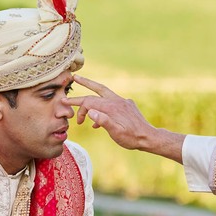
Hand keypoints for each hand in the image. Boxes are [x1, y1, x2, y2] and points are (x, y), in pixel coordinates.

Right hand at [64, 75, 184, 160]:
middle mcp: (117, 101)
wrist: (149, 138)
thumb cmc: (132, 138)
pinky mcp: (128, 106)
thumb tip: (90, 112)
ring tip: (84, 102)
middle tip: (74, 77)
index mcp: (111, 107)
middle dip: (84, 83)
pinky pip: (112, 103)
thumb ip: (103, 121)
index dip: (77, 104)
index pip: (89, 102)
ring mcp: (123, 102)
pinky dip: (103, 107)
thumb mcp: (116, 133)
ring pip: (104, 94)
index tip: (66, 106)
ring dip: (93, 95)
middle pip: (97, 89)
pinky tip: (99, 119)